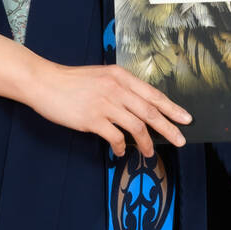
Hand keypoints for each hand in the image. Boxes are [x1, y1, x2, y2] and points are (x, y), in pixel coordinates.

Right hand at [25, 59, 189, 157]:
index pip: (153, 94)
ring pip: (137, 125)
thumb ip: (120, 89)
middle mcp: (116, 88)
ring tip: (150, 153)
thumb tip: (139, 109)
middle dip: (168, 128)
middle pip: (150, 111)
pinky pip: (116, 137)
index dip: (172, 108)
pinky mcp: (92, 119)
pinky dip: (122, 146)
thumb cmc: (72, 81)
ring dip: (146, 142)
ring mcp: (105, 103)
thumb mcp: (101, 77)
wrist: (44, 82)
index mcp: (121, 77)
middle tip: (180, 140)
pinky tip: (121, 150)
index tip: (185, 119)